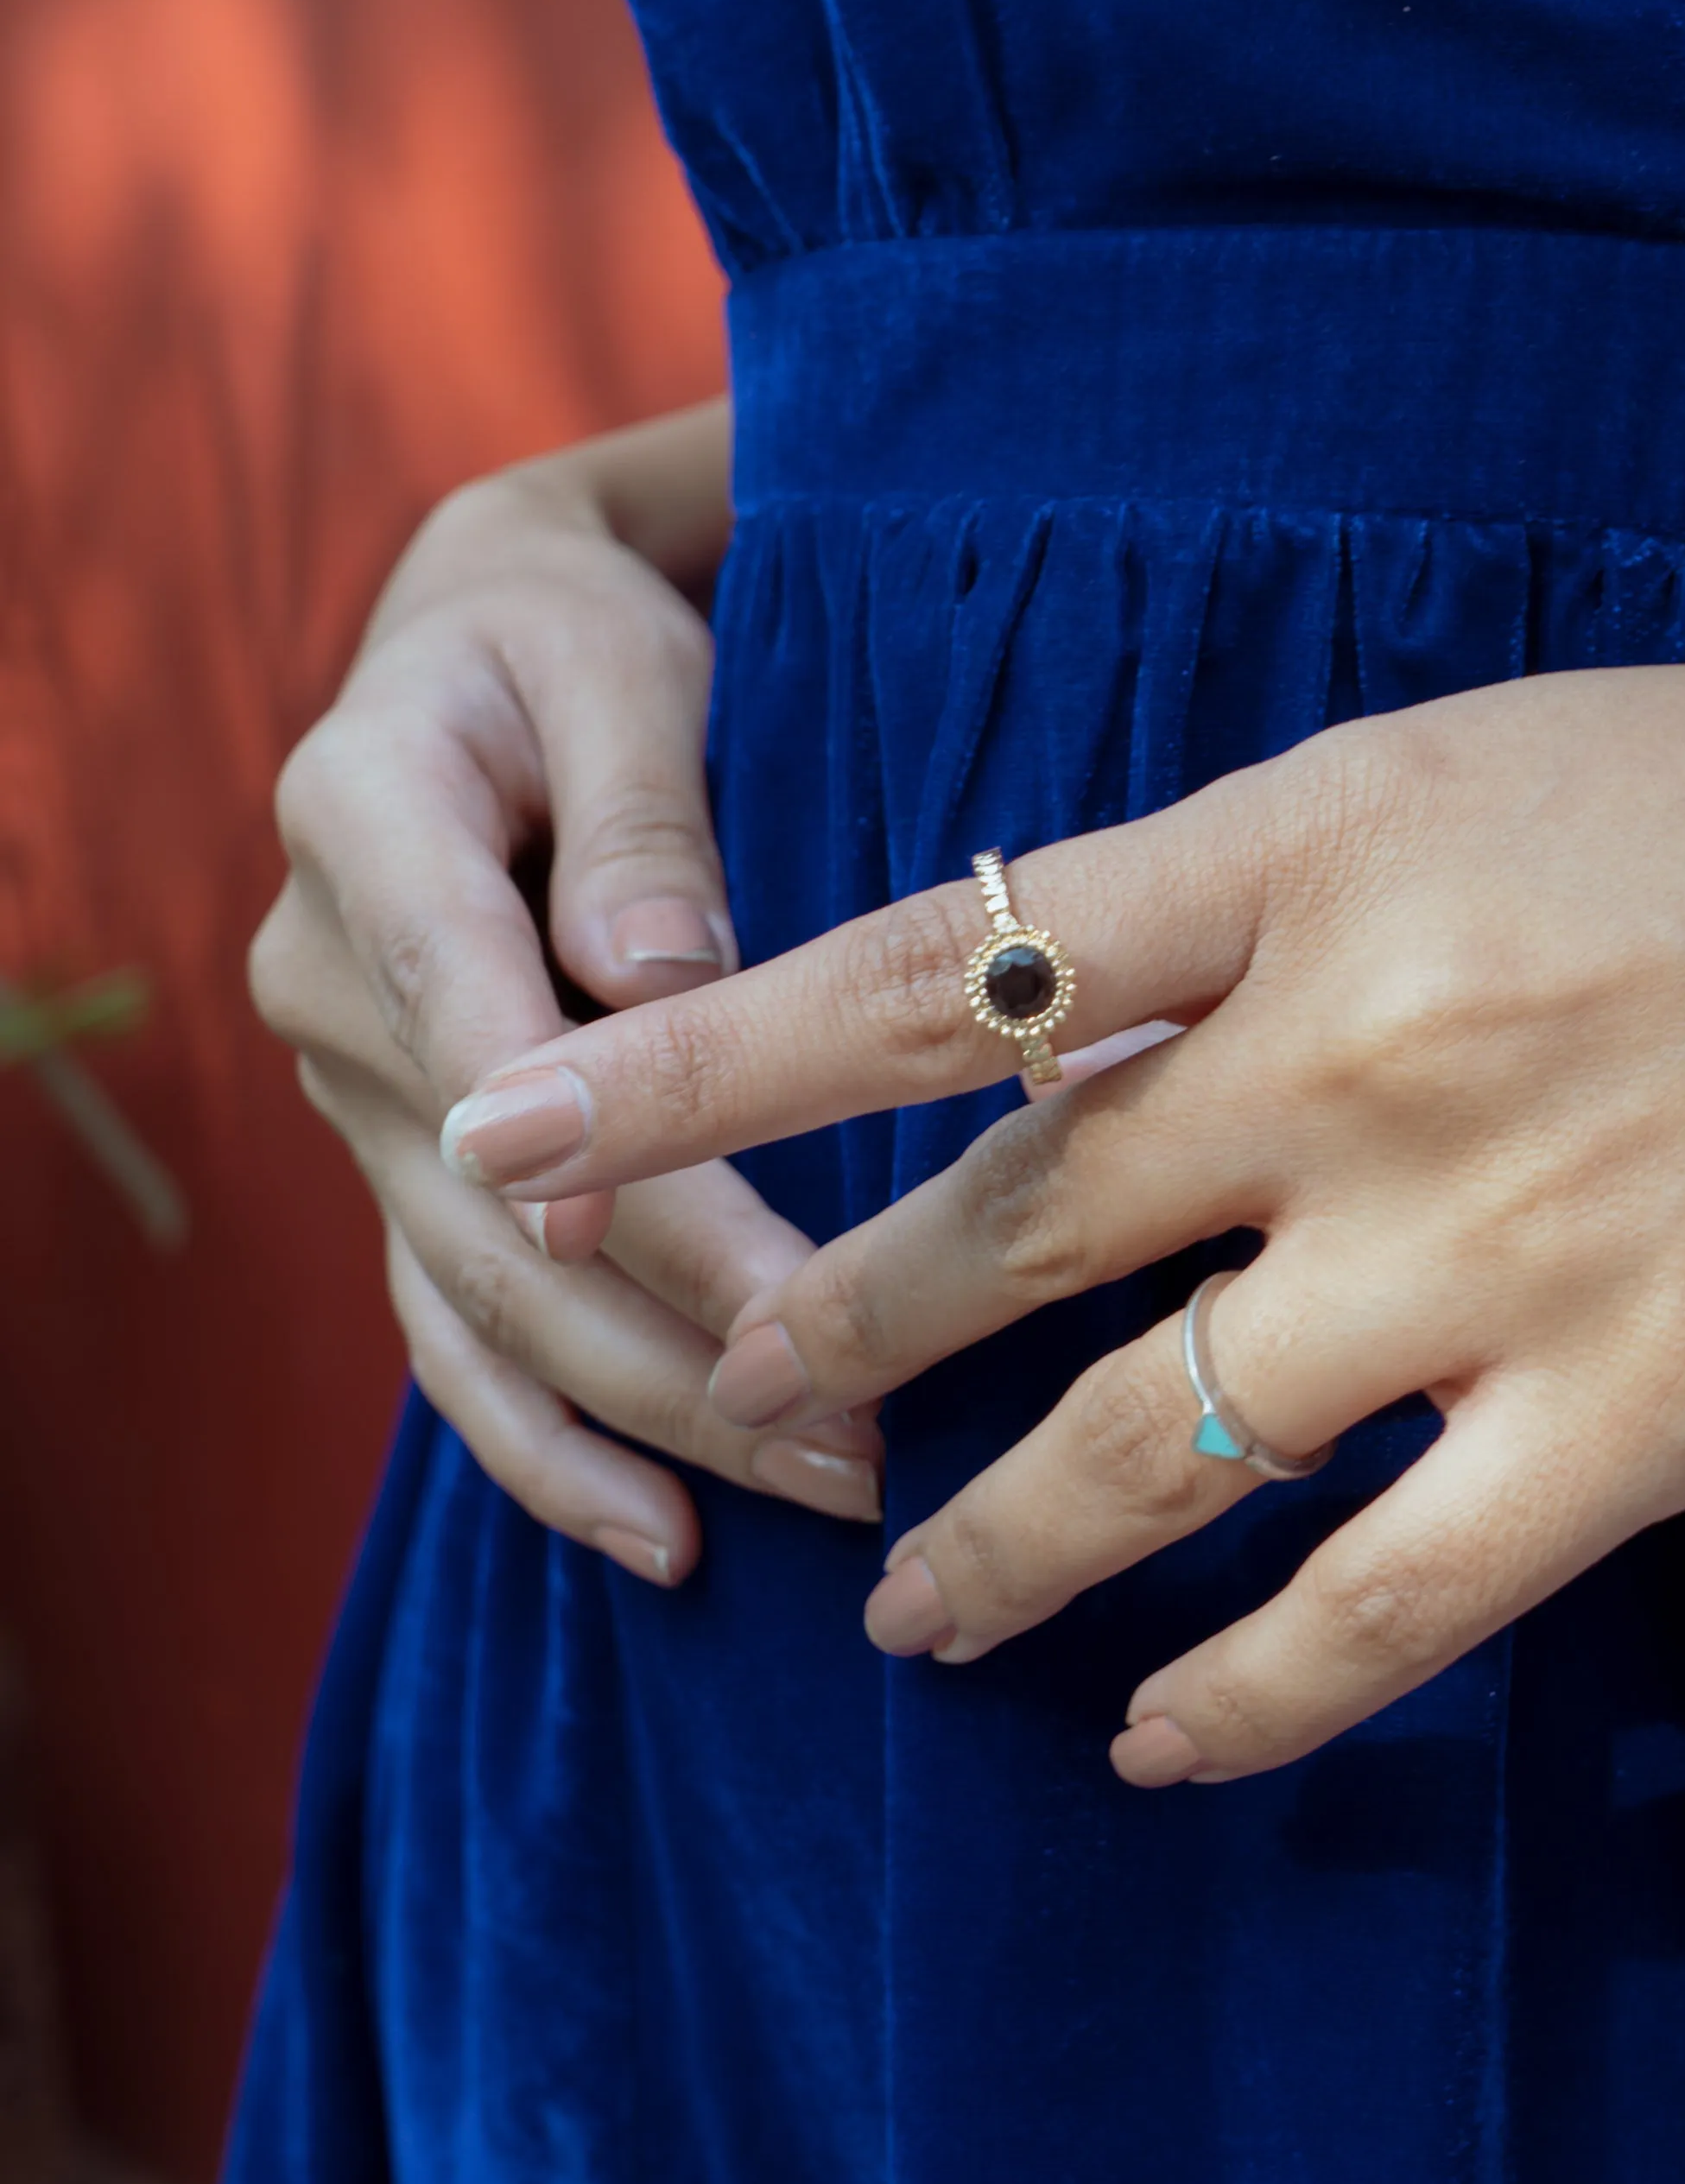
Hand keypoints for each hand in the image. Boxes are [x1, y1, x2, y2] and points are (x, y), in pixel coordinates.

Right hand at [250, 405, 882, 1577]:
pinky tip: (667, 1536)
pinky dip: (549, 1445)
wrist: (481, 665)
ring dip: (649, 1412)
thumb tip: (656, 973)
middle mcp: (327, 987)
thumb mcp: (616, 663)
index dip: (571, 1141)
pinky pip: (455, 1335)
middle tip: (858, 1425)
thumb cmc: (574, 647)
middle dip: (678, 1322)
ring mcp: (355, 1105)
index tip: (697, 1249)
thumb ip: (642, 812)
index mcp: (363, 826)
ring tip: (820, 1493)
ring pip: (483, 1293)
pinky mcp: (403, 1176)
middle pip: (495, 1193)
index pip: (461, 1003)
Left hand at [434, 532, 1684, 1754]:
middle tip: (731, 1406)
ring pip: (1152, 1451)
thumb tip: (1055, 1015)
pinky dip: (1242, 1698)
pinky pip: (1381, 1603)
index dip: (686, 1067)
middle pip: (1003, 1236)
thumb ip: (1264, 897)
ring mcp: (1504, 1241)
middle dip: (829, 1344)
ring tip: (912, 1620)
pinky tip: (1163, 1744)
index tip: (503, 1128)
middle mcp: (1366, 1047)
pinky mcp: (1656, 1407)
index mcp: (1315, 845)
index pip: (921, 971)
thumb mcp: (1483, 764)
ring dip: (995, 1557)